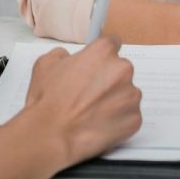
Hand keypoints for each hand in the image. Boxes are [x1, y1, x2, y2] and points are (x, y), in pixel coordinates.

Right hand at [24, 37, 141, 165]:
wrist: (51, 135)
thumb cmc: (49, 101)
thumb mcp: (45, 64)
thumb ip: (62, 54)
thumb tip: (68, 58)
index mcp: (103, 52)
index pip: (113, 43)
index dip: (103, 55)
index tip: (99, 64)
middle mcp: (121, 70)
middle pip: (120, 70)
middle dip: (108, 79)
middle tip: (89, 92)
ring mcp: (130, 95)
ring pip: (126, 93)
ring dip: (114, 99)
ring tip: (92, 110)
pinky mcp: (134, 119)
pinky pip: (129, 115)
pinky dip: (118, 119)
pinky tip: (99, 123)